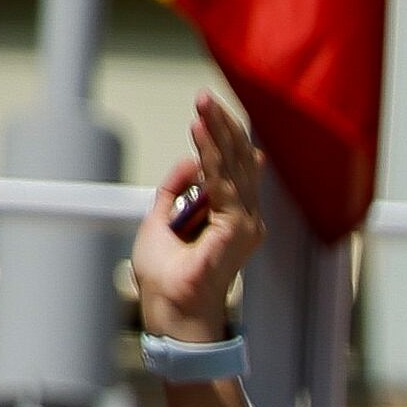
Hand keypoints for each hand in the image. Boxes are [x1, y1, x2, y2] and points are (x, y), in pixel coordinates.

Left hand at [133, 96, 264, 344]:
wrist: (172, 310)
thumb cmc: (168, 279)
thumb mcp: (160, 222)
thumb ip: (173, 193)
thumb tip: (186, 163)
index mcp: (233, 218)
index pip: (235, 168)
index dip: (223, 137)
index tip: (208, 108)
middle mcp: (246, 219)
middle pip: (238, 162)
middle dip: (222, 126)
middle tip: (205, 96)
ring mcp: (245, 224)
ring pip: (233, 167)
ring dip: (217, 131)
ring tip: (202, 103)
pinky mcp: (236, 229)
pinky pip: (223, 181)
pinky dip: (210, 153)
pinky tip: (200, 129)